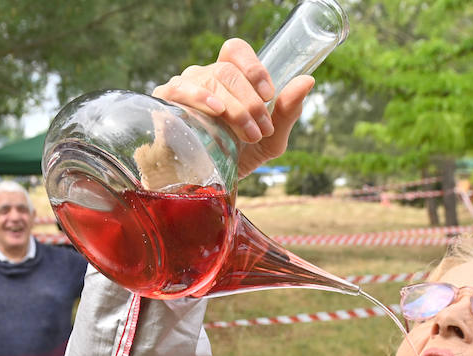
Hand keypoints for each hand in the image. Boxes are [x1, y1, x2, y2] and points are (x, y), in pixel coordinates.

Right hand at [152, 38, 314, 177]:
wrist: (206, 186)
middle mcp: (204, 77)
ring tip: (246, 134)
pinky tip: (216, 109)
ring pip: (209, 79)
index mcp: (228, 77)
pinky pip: (179, 89)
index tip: (269, 95)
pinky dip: (200, 96)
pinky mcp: (164, 104)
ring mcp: (183, 87)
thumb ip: (288, 111)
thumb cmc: (237, 157)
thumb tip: (308, 81)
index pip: (236, 51)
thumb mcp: (270, 139)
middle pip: (227, 70)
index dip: (254, 67)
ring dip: (234, 107)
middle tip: (260, 130)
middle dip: (250, 101)